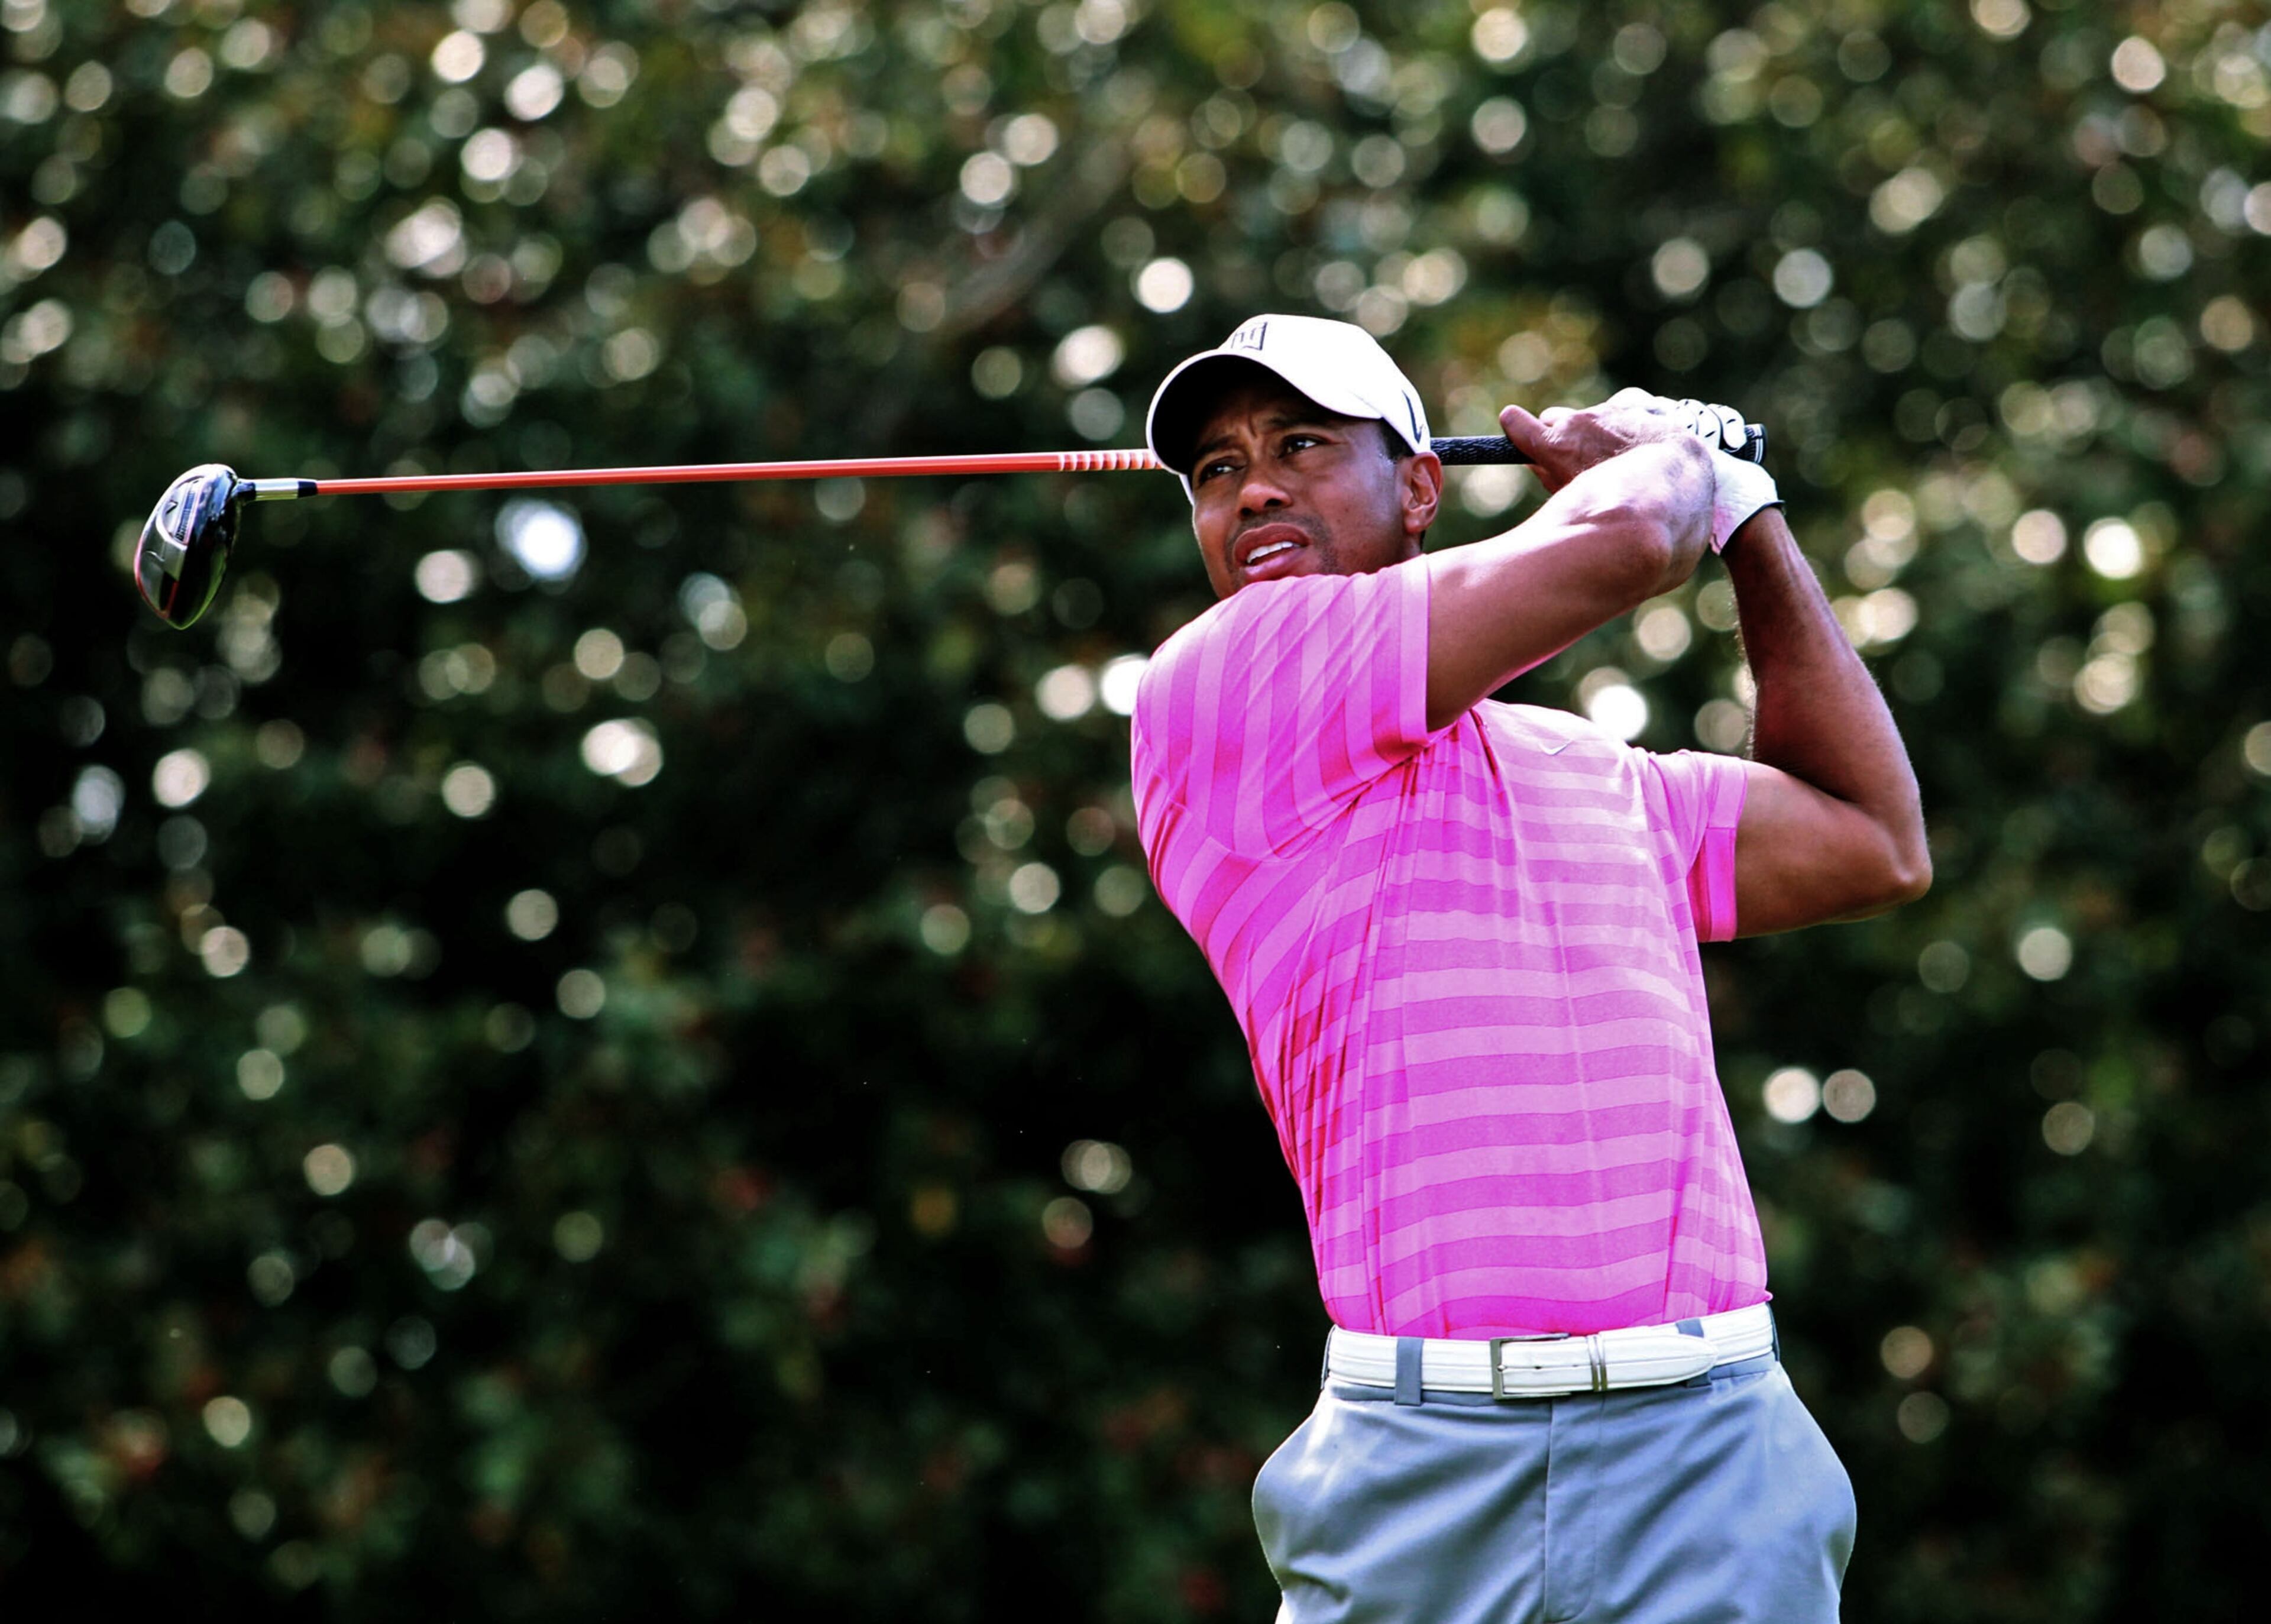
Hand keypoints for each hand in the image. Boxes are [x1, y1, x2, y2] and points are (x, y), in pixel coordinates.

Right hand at [1498, 388, 1695, 493]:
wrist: (1673, 476)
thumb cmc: (1620, 498)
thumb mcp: (1575, 496)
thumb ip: (1551, 477)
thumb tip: (1538, 465)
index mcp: (1557, 444)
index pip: (1517, 423)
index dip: (1515, 427)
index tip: (1512, 425)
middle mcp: (1579, 421)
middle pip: (1554, 418)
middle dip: (1559, 434)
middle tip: (1572, 457)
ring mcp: (1607, 411)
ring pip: (1589, 416)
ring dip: (1594, 431)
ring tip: (1613, 456)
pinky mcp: (1634, 406)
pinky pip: (1621, 409)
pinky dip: (1623, 424)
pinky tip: (1635, 442)